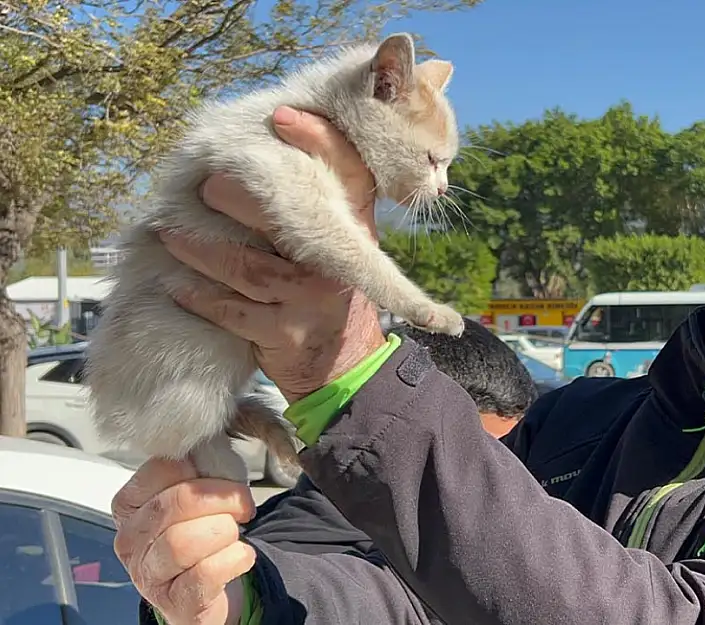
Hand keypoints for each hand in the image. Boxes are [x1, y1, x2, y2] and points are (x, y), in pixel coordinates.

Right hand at [112, 458, 256, 624]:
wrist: (206, 590)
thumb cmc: (199, 535)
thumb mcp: (194, 497)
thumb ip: (201, 468)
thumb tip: (215, 443)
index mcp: (131, 504)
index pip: (163, 468)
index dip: (206, 469)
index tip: (226, 479)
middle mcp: (130, 539)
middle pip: (177, 502)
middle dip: (223, 499)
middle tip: (243, 506)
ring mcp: (148, 574)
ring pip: (185, 541)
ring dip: (226, 531)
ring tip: (234, 534)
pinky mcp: (175, 601)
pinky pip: (207, 573)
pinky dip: (235, 558)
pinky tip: (240, 556)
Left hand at [162, 106, 385, 401]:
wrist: (345, 364)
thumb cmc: (325, 290)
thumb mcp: (339, 244)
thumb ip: (311, 207)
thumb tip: (255, 154)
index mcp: (355, 227)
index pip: (346, 173)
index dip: (317, 141)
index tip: (281, 116)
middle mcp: (341, 260)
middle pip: (286, 220)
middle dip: (238, 200)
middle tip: (203, 186)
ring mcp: (314, 297)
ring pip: (247, 268)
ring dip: (200, 252)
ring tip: (169, 235)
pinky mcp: (288, 331)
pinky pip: (232, 310)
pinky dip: (200, 297)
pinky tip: (177, 286)